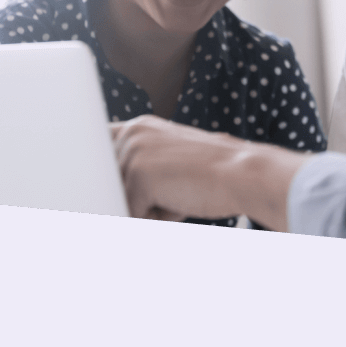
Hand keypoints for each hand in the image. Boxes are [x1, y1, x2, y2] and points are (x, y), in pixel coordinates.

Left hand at [110, 115, 250, 221]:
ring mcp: (133, 153)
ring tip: (179, 193)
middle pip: (107, 184)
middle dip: (135, 198)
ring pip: (121, 201)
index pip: (99, 151)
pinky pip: (133, 215)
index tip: (107, 188)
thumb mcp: (171, 158)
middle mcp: (132, 134)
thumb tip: (107, 190)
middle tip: (173, 189)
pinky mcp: (139, 176)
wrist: (245, 173)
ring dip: (148, 209)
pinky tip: (182, 201)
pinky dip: (158, 219)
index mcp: (139, 127)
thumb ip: (141, 164)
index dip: (105, 176)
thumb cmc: (215, 173)